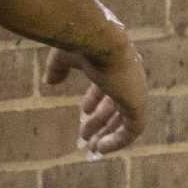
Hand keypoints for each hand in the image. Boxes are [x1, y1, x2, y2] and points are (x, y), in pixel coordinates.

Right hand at [45, 31, 145, 156]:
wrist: (99, 39)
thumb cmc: (82, 42)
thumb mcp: (64, 56)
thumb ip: (58, 68)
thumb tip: (50, 82)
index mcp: (115, 65)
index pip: (109, 86)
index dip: (96, 100)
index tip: (84, 113)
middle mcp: (129, 79)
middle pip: (117, 106)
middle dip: (101, 122)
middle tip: (85, 137)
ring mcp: (135, 92)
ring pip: (124, 121)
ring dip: (107, 134)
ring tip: (92, 147)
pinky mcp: (138, 105)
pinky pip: (131, 131)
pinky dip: (117, 141)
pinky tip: (101, 148)